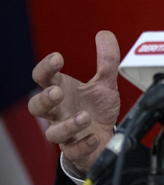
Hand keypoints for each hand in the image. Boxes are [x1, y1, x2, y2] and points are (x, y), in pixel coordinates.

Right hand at [28, 31, 120, 173]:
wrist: (105, 138)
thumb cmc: (96, 109)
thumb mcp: (105, 83)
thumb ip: (107, 60)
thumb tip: (104, 34)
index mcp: (62, 91)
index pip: (43, 78)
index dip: (46, 68)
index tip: (58, 58)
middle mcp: (59, 112)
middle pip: (37, 107)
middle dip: (44, 99)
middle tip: (58, 91)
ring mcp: (65, 132)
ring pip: (53, 133)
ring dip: (67, 125)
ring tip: (84, 116)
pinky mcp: (77, 149)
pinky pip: (74, 150)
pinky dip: (83, 144)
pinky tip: (92, 136)